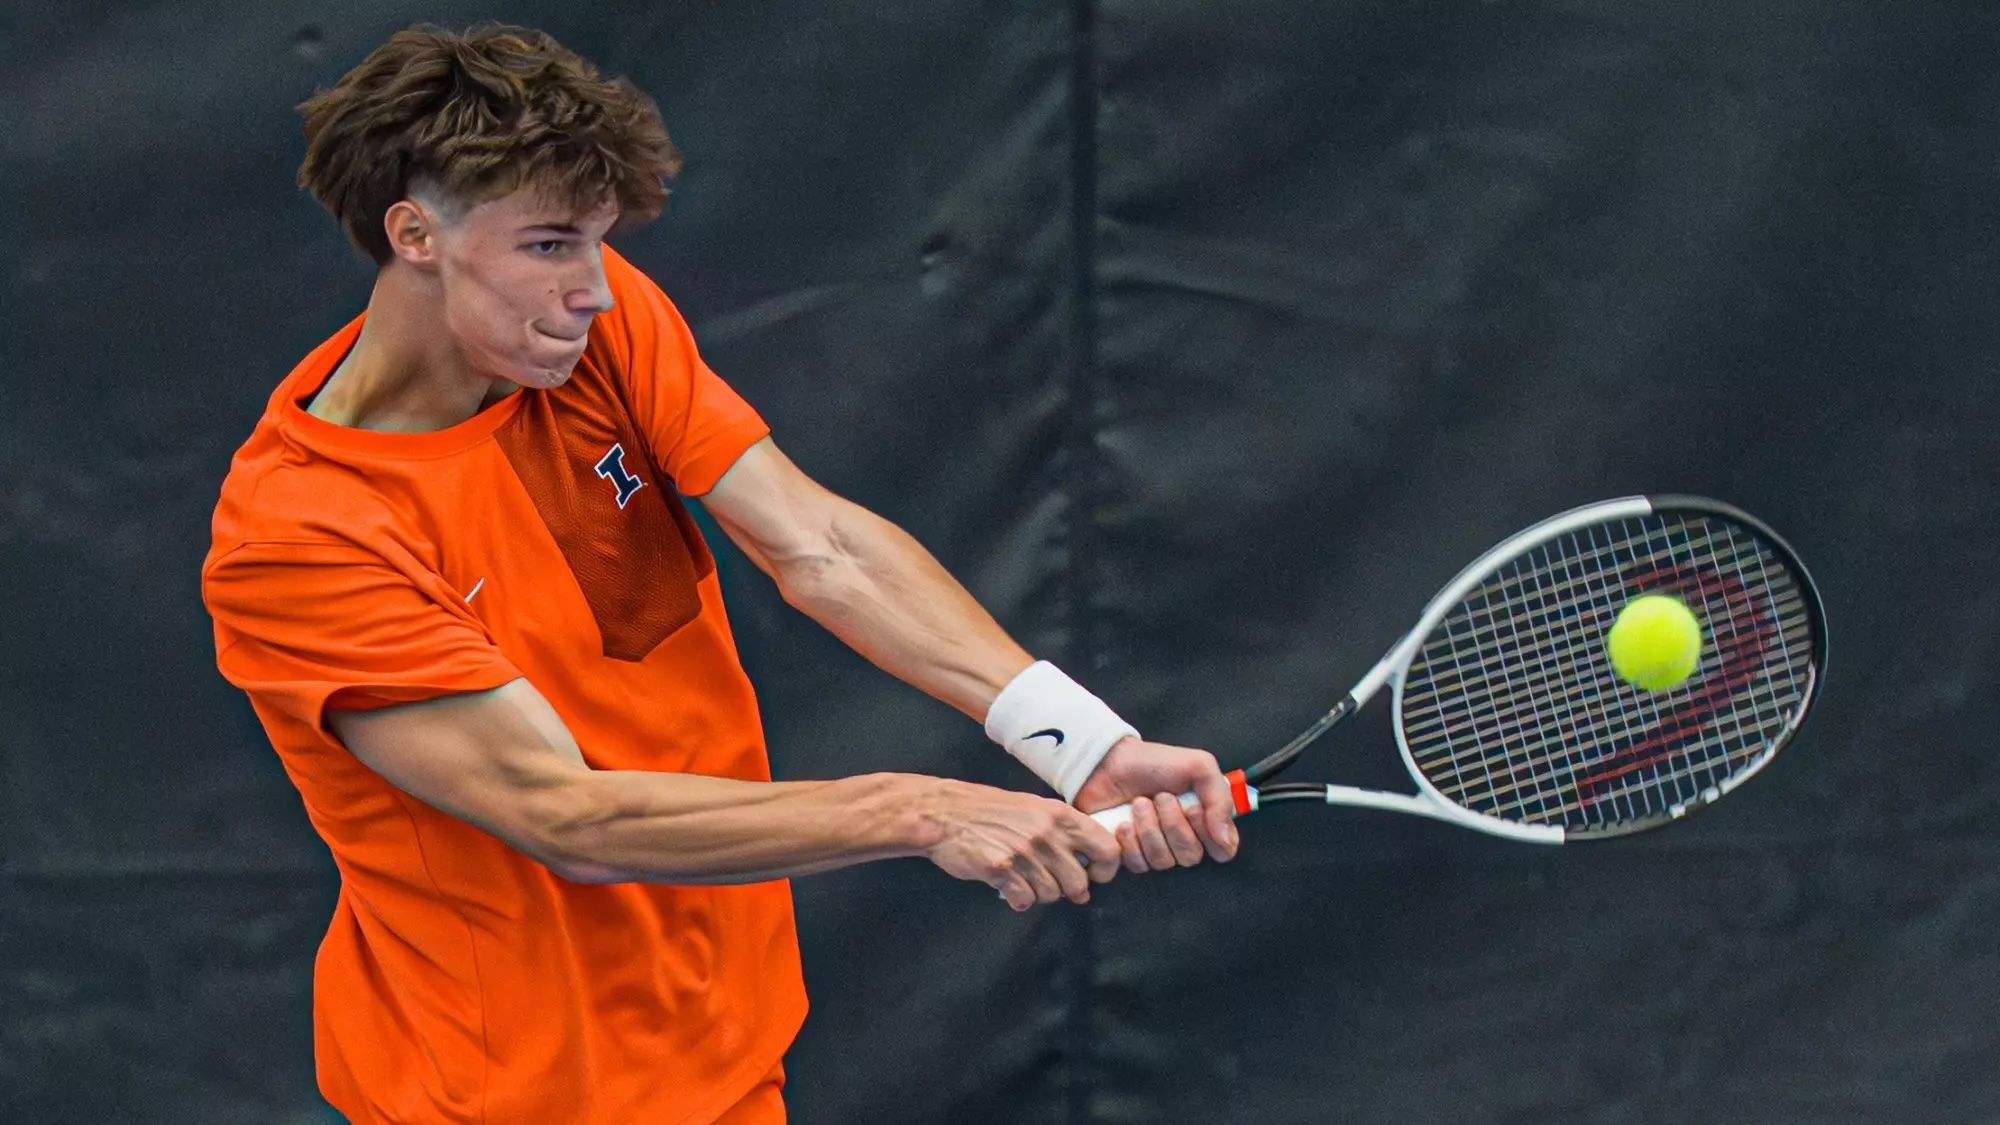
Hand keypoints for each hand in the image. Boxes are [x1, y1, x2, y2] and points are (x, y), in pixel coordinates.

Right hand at [922, 779, 1122, 910]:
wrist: (945, 814)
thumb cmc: (989, 811)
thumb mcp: (1033, 808)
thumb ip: (1062, 831)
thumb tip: (1088, 863)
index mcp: (1060, 815)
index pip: (1107, 849)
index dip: (1105, 869)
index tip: (1092, 875)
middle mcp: (1047, 834)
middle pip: (1079, 883)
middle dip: (1067, 890)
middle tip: (1051, 883)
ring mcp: (1024, 853)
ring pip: (1052, 894)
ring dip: (1039, 894)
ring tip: (1024, 880)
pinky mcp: (1002, 870)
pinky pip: (1025, 901)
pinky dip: (1018, 900)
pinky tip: (1009, 887)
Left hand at [1071, 737, 1239, 871]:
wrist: (1108, 763)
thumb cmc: (1153, 763)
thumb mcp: (1199, 766)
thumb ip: (1221, 800)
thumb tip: (1225, 839)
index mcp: (1205, 819)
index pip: (1223, 850)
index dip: (1210, 835)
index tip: (1194, 809)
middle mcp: (1184, 838)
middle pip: (1191, 856)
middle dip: (1173, 824)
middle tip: (1160, 798)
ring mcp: (1157, 849)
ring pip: (1164, 861)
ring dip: (1149, 829)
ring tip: (1139, 803)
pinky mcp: (1131, 855)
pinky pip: (1139, 865)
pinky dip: (1130, 842)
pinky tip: (1124, 822)